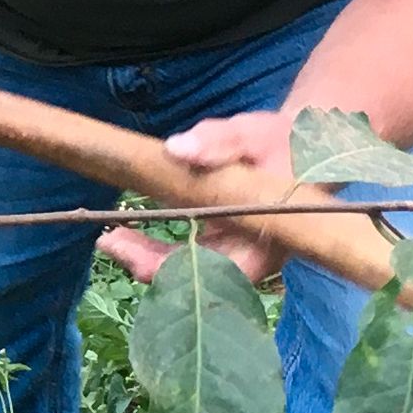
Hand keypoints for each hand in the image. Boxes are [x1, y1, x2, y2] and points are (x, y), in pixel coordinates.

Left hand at [96, 107, 293, 283]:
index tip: (138, 257)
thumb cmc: (281, 140)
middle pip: (200, 277)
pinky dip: (158, 248)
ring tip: (111, 239)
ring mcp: (238, 252)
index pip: (223, 271)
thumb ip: (218, 141)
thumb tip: (175, 149)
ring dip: (149, 258)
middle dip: (152, 265)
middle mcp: (253, 255)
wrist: (301, 143)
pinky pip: (189, 255)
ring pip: (190, 269)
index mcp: (268, 238)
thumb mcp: (252, 134)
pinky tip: (127, 234)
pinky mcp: (224, 243)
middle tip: (110, 242)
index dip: (179, 270)